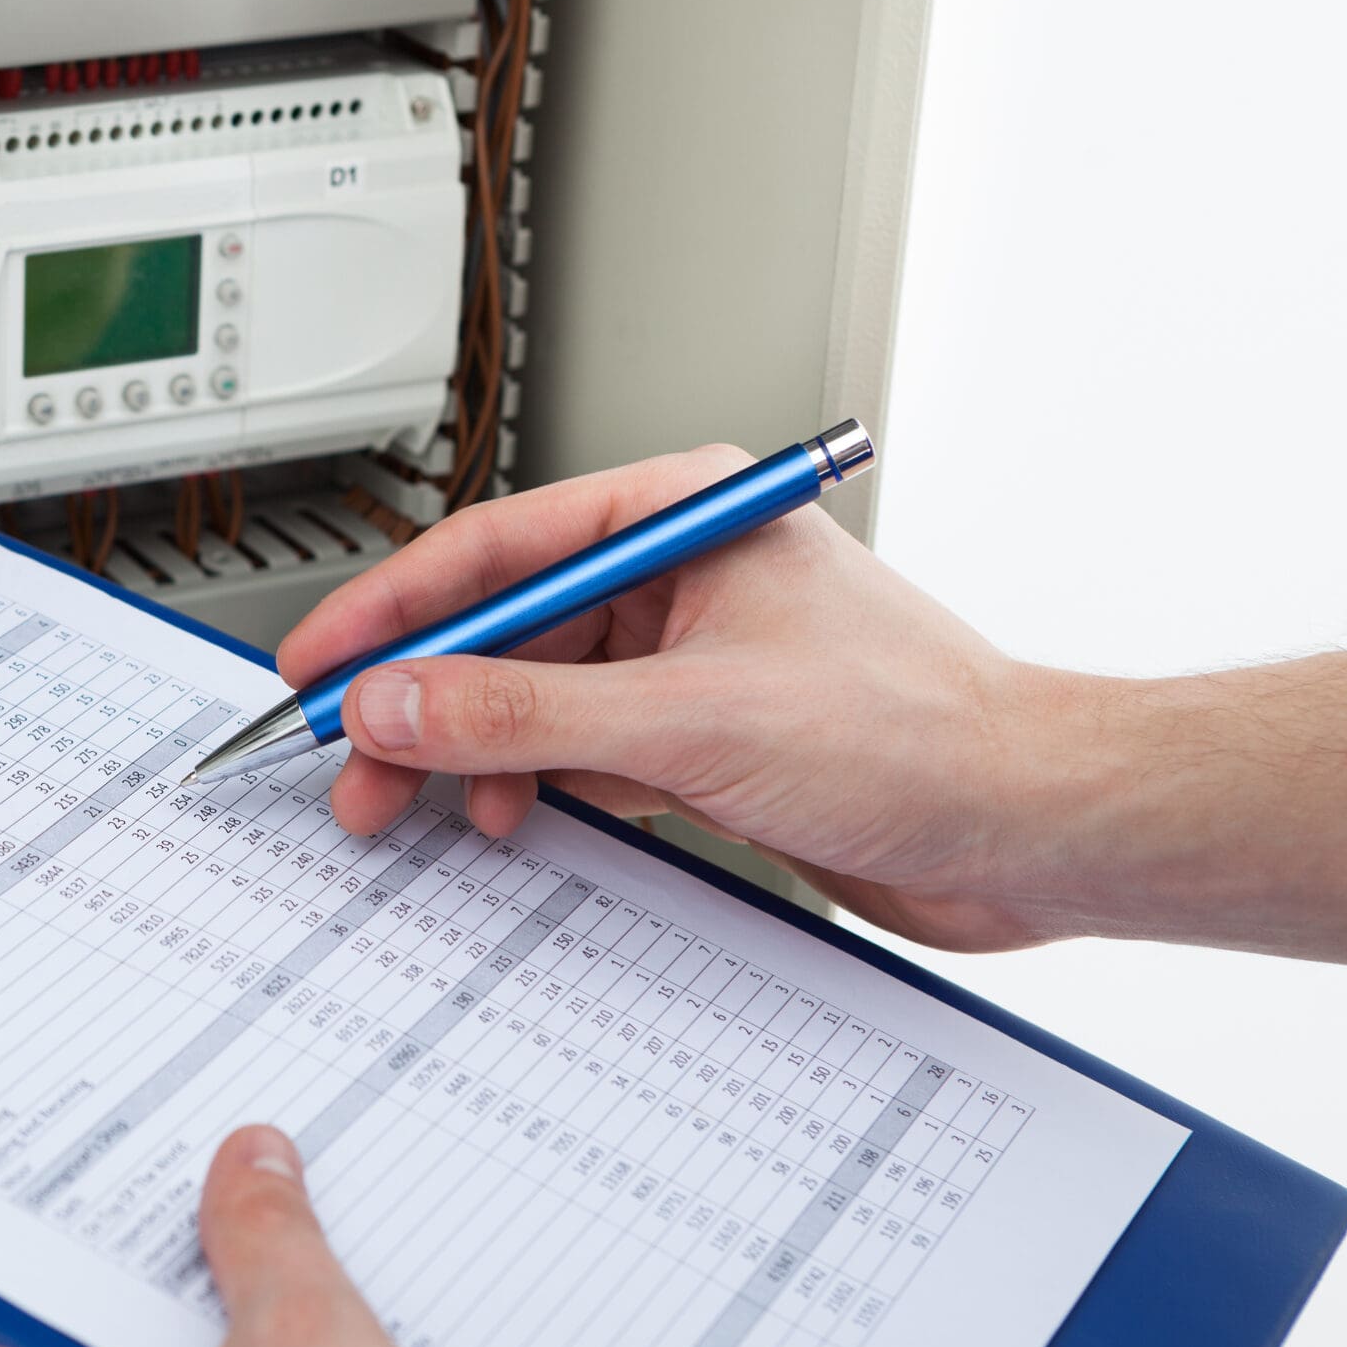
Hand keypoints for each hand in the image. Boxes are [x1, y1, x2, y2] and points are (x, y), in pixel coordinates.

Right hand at [279, 447, 1093, 952]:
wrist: (1034, 831)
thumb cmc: (924, 735)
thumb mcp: (688, 719)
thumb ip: (523, 712)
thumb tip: (397, 701)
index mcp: (681, 516)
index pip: (495, 551)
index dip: (389, 613)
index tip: (313, 665)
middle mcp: (679, 577)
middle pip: (502, 631)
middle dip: (419, 703)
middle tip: (345, 764)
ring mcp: (689, 660)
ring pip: (533, 699)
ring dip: (471, 757)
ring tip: (414, 811)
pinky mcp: (703, 738)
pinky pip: (580, 754)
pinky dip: (534, 788)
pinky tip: (508, 820)